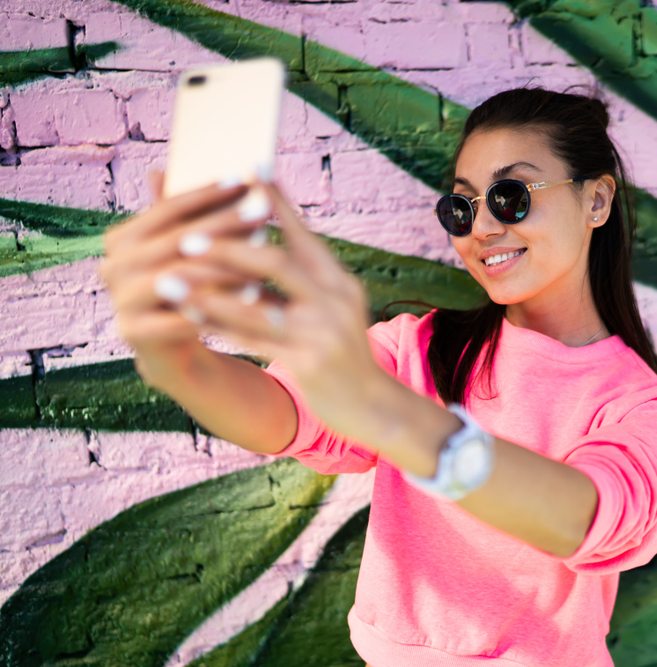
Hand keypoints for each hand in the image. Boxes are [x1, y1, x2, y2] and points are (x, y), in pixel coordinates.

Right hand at [99, 173, 267, 382]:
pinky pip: (178, 318)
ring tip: (261, 260)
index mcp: (122, 239)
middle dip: (223, 226)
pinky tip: (250, 298)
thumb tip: (213, 167)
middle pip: (175, 241)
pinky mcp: (132, 333)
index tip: (245, 181)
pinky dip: (215, 308)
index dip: (207, 194)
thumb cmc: (188, 286)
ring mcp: (119, 300)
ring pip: (177, 278)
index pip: (167, 208)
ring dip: (222, 268)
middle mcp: (112, 266)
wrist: (173, 344)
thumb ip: (194, 213)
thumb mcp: (190, 248)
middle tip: (263, 214)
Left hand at [175, 183, 392, 444]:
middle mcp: (334, 301)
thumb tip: (256, 246)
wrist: (374, 405)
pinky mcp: (309, 364)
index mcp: (339, 281)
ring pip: (256, 306)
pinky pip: (252, 342)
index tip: (245, 172)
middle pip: (278, 264)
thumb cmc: (342, 352)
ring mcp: (322, 333)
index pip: (302, 234)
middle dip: (229, 247)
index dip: (274, 203)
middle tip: (186, 237)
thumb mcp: (334, 308)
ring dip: (208, 292)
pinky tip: (189, 318)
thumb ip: (301, 280)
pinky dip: (218, 327)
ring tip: (169, 280)